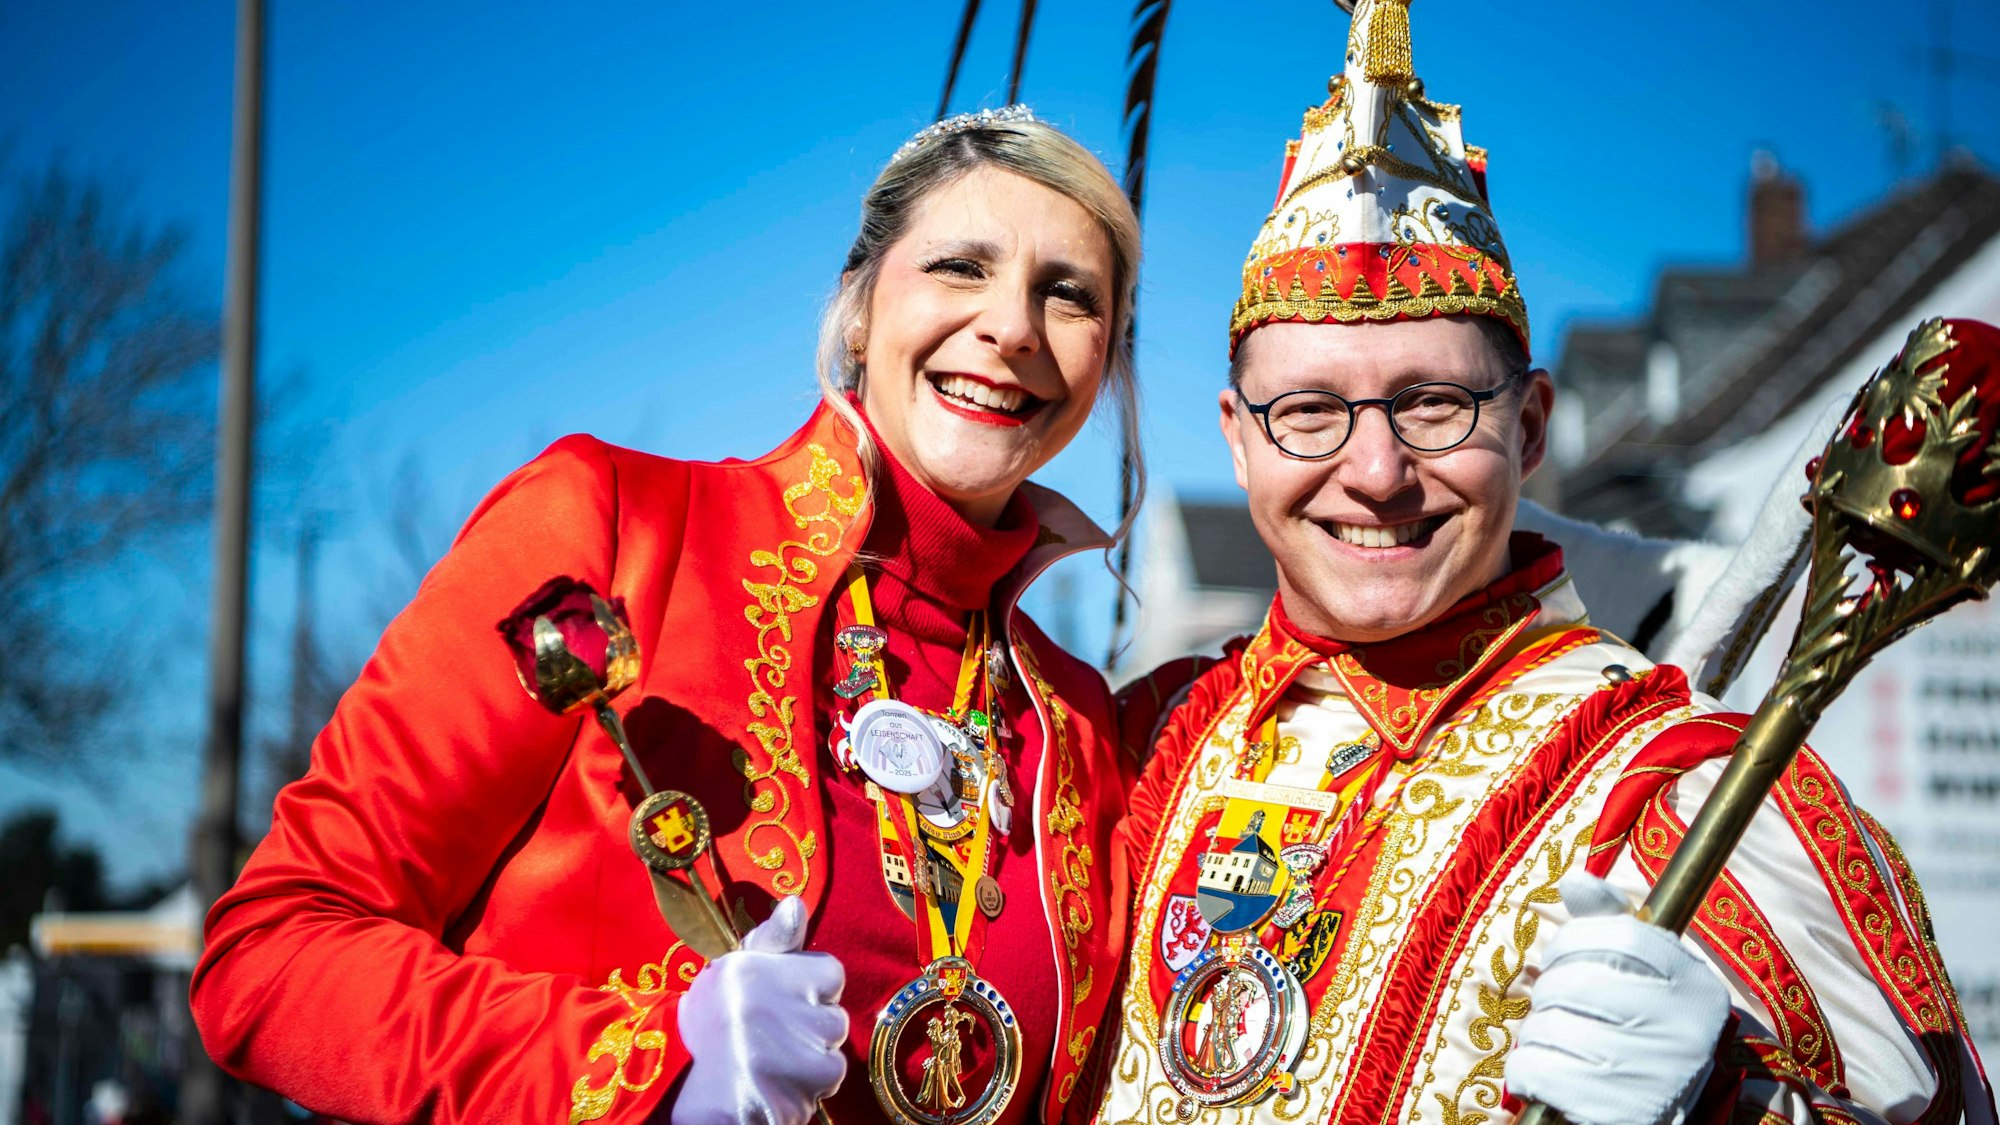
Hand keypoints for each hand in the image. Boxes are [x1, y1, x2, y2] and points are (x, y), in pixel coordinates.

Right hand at [671, 896, 846, 1124]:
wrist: (686, 1088)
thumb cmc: (712, 1026)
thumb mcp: (734, 971)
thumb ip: (773, 939)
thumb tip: (795, 904)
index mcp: (773, 970)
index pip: (830, 972)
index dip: (809, 987)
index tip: (782, 999)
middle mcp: (793, 1005)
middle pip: (833, 1013)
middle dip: (811, 1023)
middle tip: (771, 1033)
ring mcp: (806, 1048)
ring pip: (833, 1046)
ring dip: (812, 1053)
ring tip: (773, 1058)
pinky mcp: (812, 1084)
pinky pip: (828, 1077)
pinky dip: (810, 1083)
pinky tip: (780, 1080)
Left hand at [1507, 872, 1728, 1124]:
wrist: (1660, 1117)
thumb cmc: (1641, 1033)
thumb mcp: (1642, 975)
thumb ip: (1609, 923)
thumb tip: (1574, 881)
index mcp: (1694, 984)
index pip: (1618, 934)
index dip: (1573, 942)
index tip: (1565, 960)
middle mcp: (1682, 1027)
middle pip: (1573, 981)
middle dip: (1549, 994)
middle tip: (1562, 1012)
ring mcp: (1651, 1071)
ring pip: (1548, 1025)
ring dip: (1538, 1036)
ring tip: (1562, 1047)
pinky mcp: (1618, 1111)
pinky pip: (1536, 1069)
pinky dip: (1528, 1072)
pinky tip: (1548, 1077)